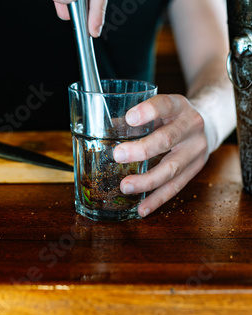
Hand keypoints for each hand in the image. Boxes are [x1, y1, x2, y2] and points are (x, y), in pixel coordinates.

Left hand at [113, 94, 207, 216]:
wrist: (208, 122)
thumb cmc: (174, 114)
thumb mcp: (160, 107)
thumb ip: (137, 116)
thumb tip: (107, 130)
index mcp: (179, 105)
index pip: (164, 105)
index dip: (148, 111)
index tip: (129, 118)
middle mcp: (191, 126)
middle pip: (166, 140)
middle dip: (141, 150)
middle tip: (118, 155)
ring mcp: (196, 149)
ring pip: (171, 169)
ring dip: (146, 181)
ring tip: (126, 186)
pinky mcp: (196, 168)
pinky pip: (176, 187)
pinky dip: (157, 199)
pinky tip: (142, 208)